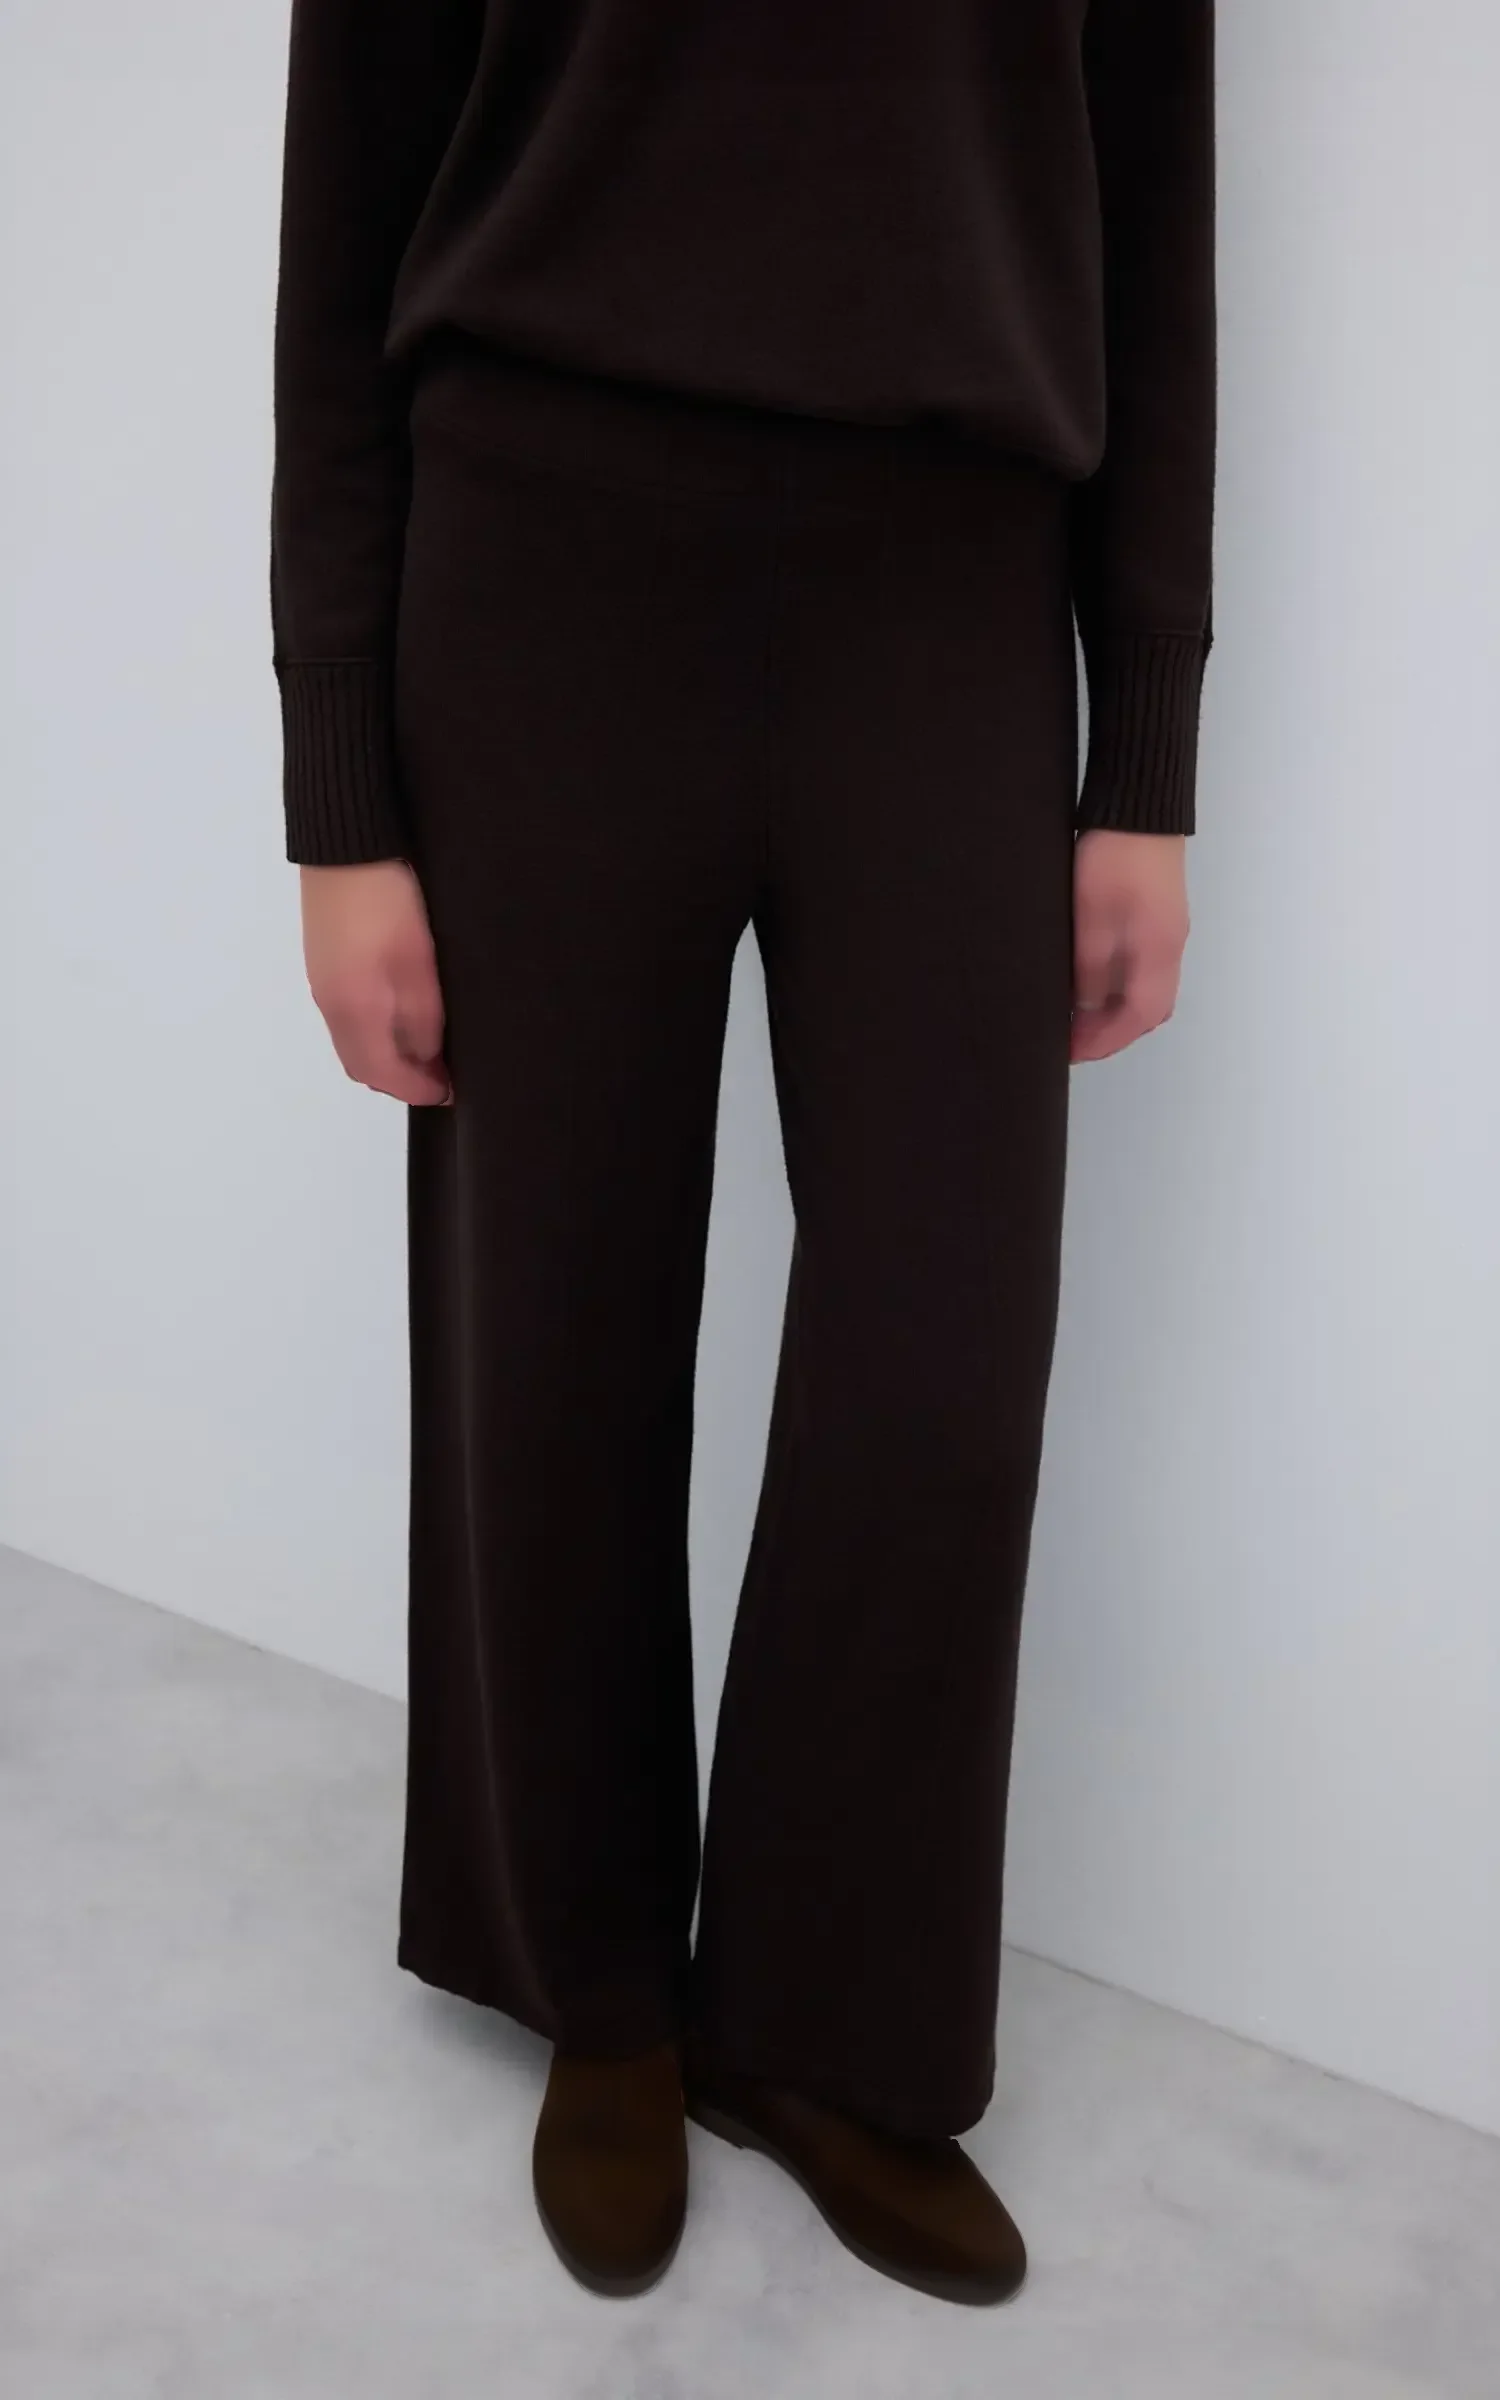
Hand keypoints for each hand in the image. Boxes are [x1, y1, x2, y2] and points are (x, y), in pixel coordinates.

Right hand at [300, 860, 451, 1104]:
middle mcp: (329, 1003)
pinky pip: (346, 1017)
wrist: (346, 843)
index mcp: (353, 1009)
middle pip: (361, 1065)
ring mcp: (321, 982)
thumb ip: (423, 1018)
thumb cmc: (390, 901)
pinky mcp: (323, 962)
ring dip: (386, 1055)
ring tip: (427, 1049)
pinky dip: (373, 1032)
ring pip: (352, 1041)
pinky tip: (401, 1015)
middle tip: (441, 1076)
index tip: (449, 1093)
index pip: (382, 1073)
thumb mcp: (420, 962)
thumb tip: (426, 1057)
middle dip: (400, 1079)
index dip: (417, 1090)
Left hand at [1070, 829, 1188, 1063]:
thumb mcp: (1090, 921)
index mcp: (1159, 953)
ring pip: (1147, 987)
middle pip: (1149, 1009)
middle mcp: (1171, 946)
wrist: (1139, 805)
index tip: (1072, 1052)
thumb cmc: (1114, 858)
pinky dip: (1119, 983)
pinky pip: (1144, 964)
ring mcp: (1168, 928)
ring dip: (1115, 1009)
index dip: (1104, 1041)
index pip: (1137, 1018)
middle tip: (1072, 1039)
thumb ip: (1088, 972)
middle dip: (1112, 1032)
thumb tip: (1084, 1010)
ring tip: (1076, 1015)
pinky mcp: (1158, 912)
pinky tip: (1091, 978)